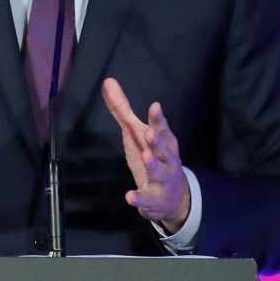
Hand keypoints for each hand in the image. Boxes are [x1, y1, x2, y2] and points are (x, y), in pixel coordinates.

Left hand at [102, 77, 189, 231]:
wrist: (172, 198)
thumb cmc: (153, 157)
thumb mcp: (137, 133)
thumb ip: (122, 109)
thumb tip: (107, 81)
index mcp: (164, 141)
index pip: (162, 128)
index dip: (158, 119)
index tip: (155, 107)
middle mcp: (166, 159)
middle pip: (164, 148)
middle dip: (158, 140)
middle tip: (150, 132)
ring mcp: (162, 179)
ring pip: (159, 171)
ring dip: (153, 165)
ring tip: (146, 156)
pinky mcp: (154, 199)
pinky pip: (147, 199)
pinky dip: (139, 198)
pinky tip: (129, 196)